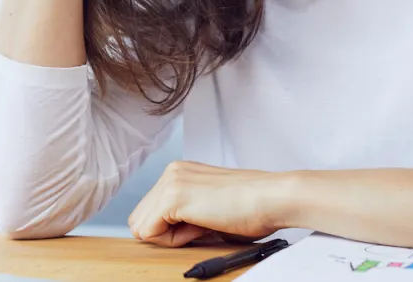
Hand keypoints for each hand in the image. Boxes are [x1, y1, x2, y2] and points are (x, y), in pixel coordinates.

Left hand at [128, 161, 295, 246]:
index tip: (200, 224)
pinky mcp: (172, 197)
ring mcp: (170, 182)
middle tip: (199, 228)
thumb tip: (166, 234)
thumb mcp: (209, 206)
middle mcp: (171, 172)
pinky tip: (200, 227)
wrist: (273, 198)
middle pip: (139, 217)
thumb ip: (185, 214)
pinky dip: (173, 241)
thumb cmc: (252, 206)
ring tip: (202, 226)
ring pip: (141, 226)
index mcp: (180, 172)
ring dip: (170, 236)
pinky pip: (149, 232)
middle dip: (165, 232)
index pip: (150, 210)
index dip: (172, 228)